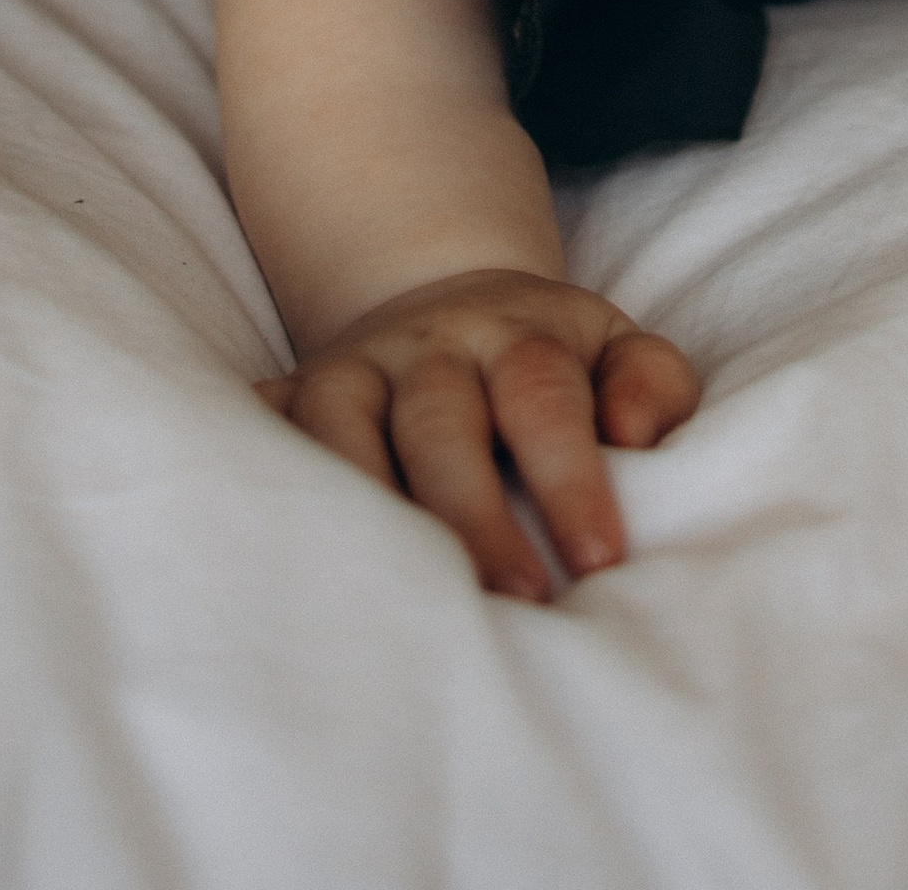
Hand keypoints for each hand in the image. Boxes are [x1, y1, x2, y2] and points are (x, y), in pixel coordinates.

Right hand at [261, 268, 699, 598]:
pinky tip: (266, 532)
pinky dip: (255, 462)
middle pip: (442, 420)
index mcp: (518, 333)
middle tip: (514, 602)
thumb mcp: (617, 350)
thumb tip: (633, 434)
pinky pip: (263, 424)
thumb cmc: (552, 362)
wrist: (448, 306)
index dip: (570, 477)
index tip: (598, 562)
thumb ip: (652, 386)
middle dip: (473, 515)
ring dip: (366, 504)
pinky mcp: (295, 394)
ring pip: (341, 424)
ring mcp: (353, 366)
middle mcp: (429, 344)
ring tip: (399, 595)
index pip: (544, 396)